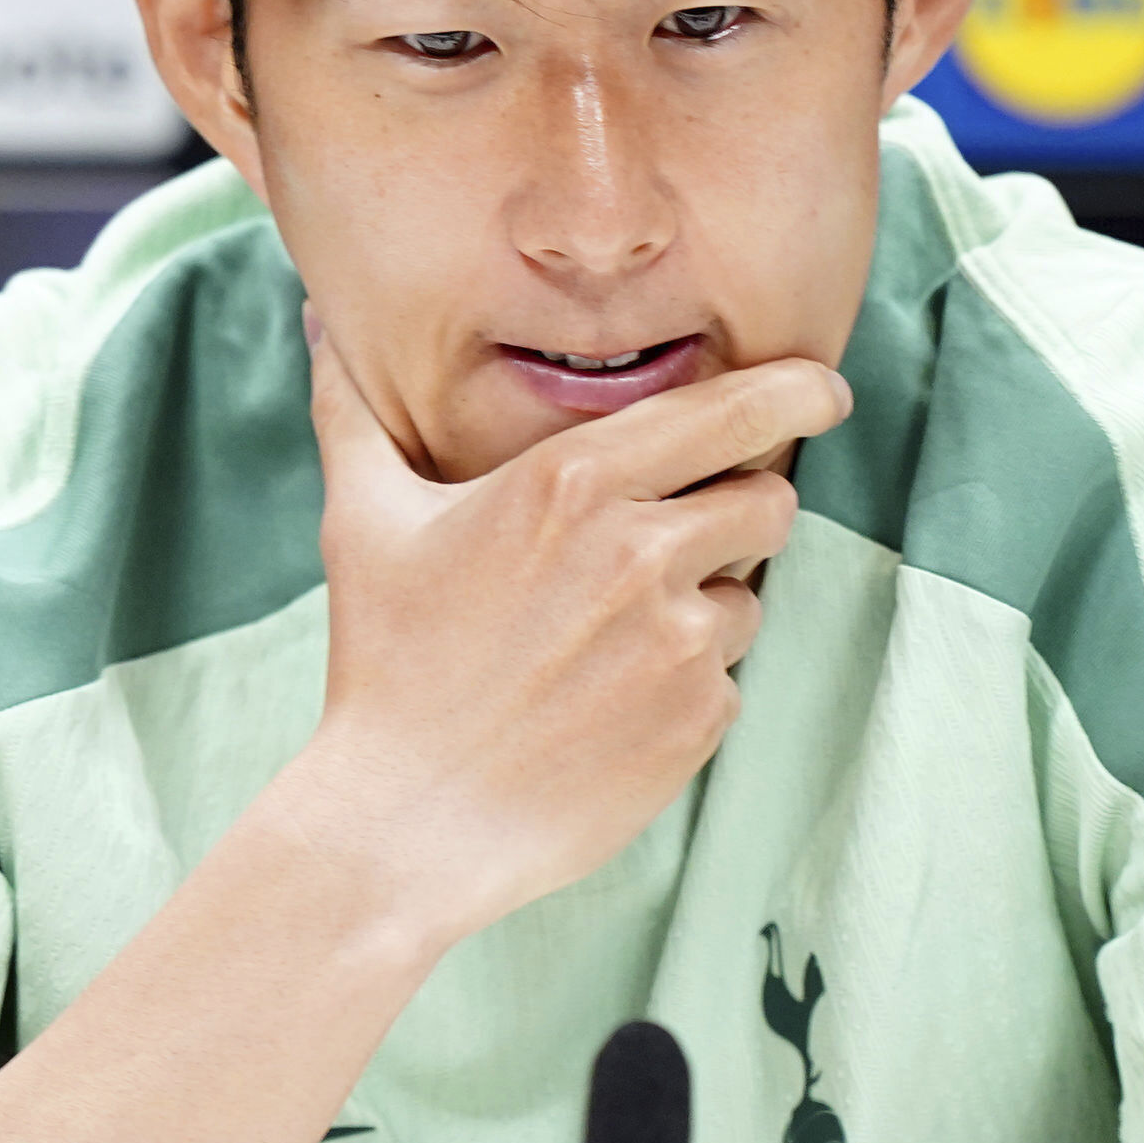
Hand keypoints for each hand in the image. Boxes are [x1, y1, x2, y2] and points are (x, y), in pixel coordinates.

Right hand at [290, 316, 844, 945]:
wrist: (404, 822)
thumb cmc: (384, 663)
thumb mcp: (363, 519)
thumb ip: (355, 408)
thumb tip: (320, 320)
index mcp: (574, 481)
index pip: (738, 409)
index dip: (796, 392)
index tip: (822, 391)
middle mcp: (642, 551)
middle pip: (770, 497)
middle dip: (742, 508)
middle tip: (679, 540)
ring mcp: (679, 641)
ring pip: (748, 595)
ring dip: (705, 607)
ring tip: (608, 643)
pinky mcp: (698, 720)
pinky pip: (729, 678)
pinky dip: (686, 686)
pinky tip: (607, 705)